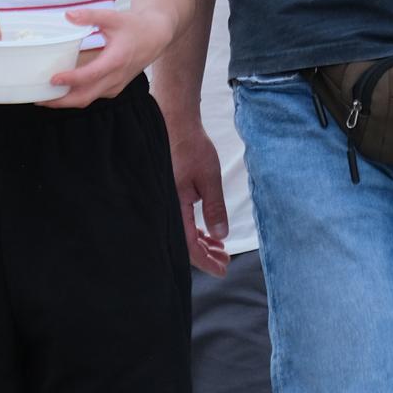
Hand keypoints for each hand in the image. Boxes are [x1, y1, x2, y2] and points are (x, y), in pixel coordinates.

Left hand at [45, 4, 180, 108]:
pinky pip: (92, 96)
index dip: (70, 79)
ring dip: (66, 101)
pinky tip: (61, 91)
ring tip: (43, 98)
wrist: (156, 36)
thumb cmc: (135, 26)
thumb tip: (68, 15)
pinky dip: (76, 96)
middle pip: (85, 97)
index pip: (90, 76)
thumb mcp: (113, 17)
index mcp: (116, 60)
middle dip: (60, 101)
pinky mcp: (113, 87)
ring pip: (87, 99)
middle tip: (38, 99)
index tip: (52, 79)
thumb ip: (91, 15)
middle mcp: (116, 78)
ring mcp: (115, 85)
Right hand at [160, 111, 230, 275]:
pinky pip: (180, 219)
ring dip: (202, 242)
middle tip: (225, 260)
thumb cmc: (191, 147)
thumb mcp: (209, 178)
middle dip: (206, 255)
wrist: (175, 121)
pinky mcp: (169, 193)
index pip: (189, 246)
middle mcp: (167, 207)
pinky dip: (195, 228)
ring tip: (220, 247)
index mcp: (175, 206)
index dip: (206, 261)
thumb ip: (214, 208)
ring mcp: (167, 200)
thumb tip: (221, 236)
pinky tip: (208, 231)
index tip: (222, 270)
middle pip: (184, 243)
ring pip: (182, 232)